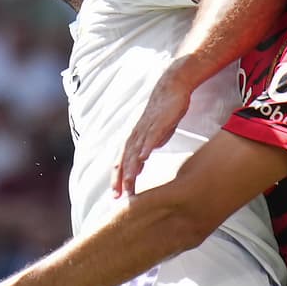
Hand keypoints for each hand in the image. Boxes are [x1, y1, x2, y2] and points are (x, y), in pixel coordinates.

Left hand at [113, 68, 191, 197]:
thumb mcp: (152, 134)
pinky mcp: (159, 122)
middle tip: (118, 197)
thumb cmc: (162, 113)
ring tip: (128, 183)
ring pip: (135, 150)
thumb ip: (145, 148)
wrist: (171, 88)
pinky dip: (146, 147)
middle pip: (124, 159)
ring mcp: (146, 128)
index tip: (116, 197)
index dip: (116, 179)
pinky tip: (144, 158)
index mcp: (132, 138)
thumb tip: (140, 164)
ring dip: (131, 167)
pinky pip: (151, 136)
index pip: (120, 162)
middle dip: (120, 179)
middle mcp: (135, 134)